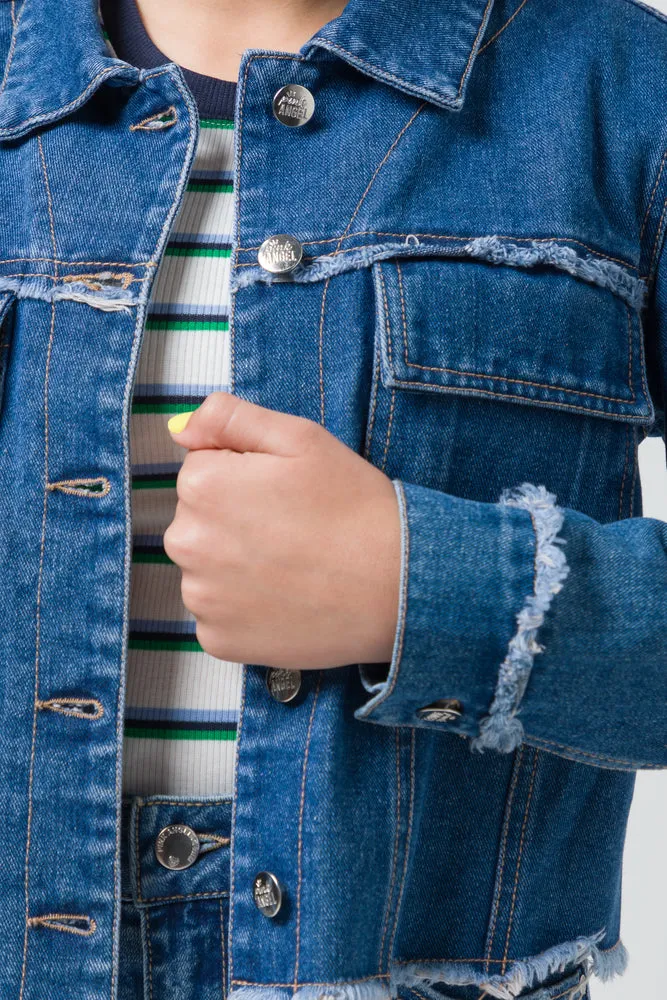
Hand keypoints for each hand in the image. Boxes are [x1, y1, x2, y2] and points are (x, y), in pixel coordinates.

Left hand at [163, 392, 400, 669]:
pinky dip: (245, 608)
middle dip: (235, 519)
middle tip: (292, 529)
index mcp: (202, 485)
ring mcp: (200, 598)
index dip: (247, 476)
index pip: (203, 469)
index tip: (285, 493)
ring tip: (292, 566)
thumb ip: (230, 417)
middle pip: (199, 520)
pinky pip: (219, 614)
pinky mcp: (217, 639)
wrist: (395, 587)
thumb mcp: (300, 438)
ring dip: (237, 565)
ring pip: (208, 568)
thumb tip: (180, 429)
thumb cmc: (353, 507)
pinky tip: (285, 598)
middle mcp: (186, 542)